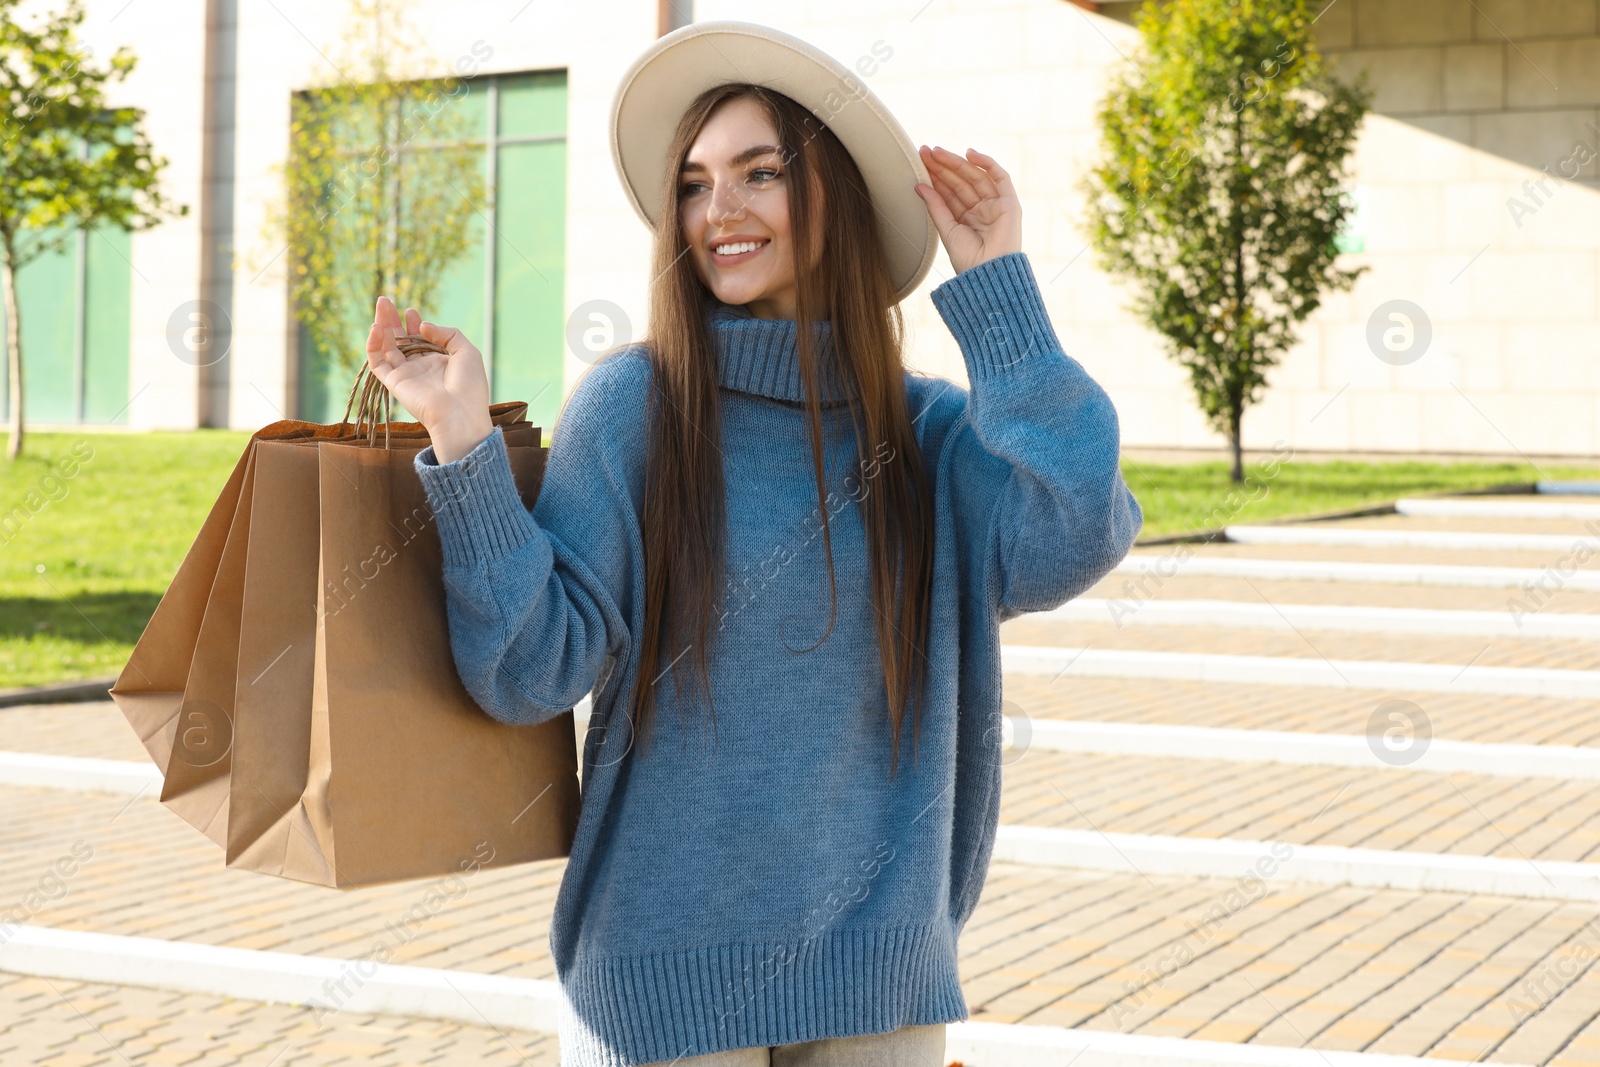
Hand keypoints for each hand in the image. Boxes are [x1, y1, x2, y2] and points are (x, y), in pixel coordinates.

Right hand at [365, 296, 492, 463]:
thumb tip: (423, 326)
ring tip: (381, 304)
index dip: (415, 324)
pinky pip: (377, 362)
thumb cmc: (469, 385)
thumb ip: (447, 334)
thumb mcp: (467, 351)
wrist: (460, 414)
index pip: (421, 339)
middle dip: (393, 320)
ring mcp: (406, 375)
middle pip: (401, 340)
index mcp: (439, 362)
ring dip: (382, 326)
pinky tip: (376, 327)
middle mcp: (421, 368)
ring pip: (387, 347)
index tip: (412, 311)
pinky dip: (373, 345)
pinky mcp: (394, 382)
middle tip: (385, 301)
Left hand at [913, 146, 1021, 273]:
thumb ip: (935, 206)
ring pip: (975, 177)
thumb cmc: (968, 261)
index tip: (919, 162)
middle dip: (943, 166)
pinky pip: (1000, 177)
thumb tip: (918, 185)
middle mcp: (981, 210)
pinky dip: (987, 164)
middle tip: (925, 152)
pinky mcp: (1010, 203)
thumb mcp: (947, 230)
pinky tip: (969, 154)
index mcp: (966, 219)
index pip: (949, 192)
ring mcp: (996, 206)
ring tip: (937, 152)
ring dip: (957, 163)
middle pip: (960, 182)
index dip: (935, 177)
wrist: (989, 275)